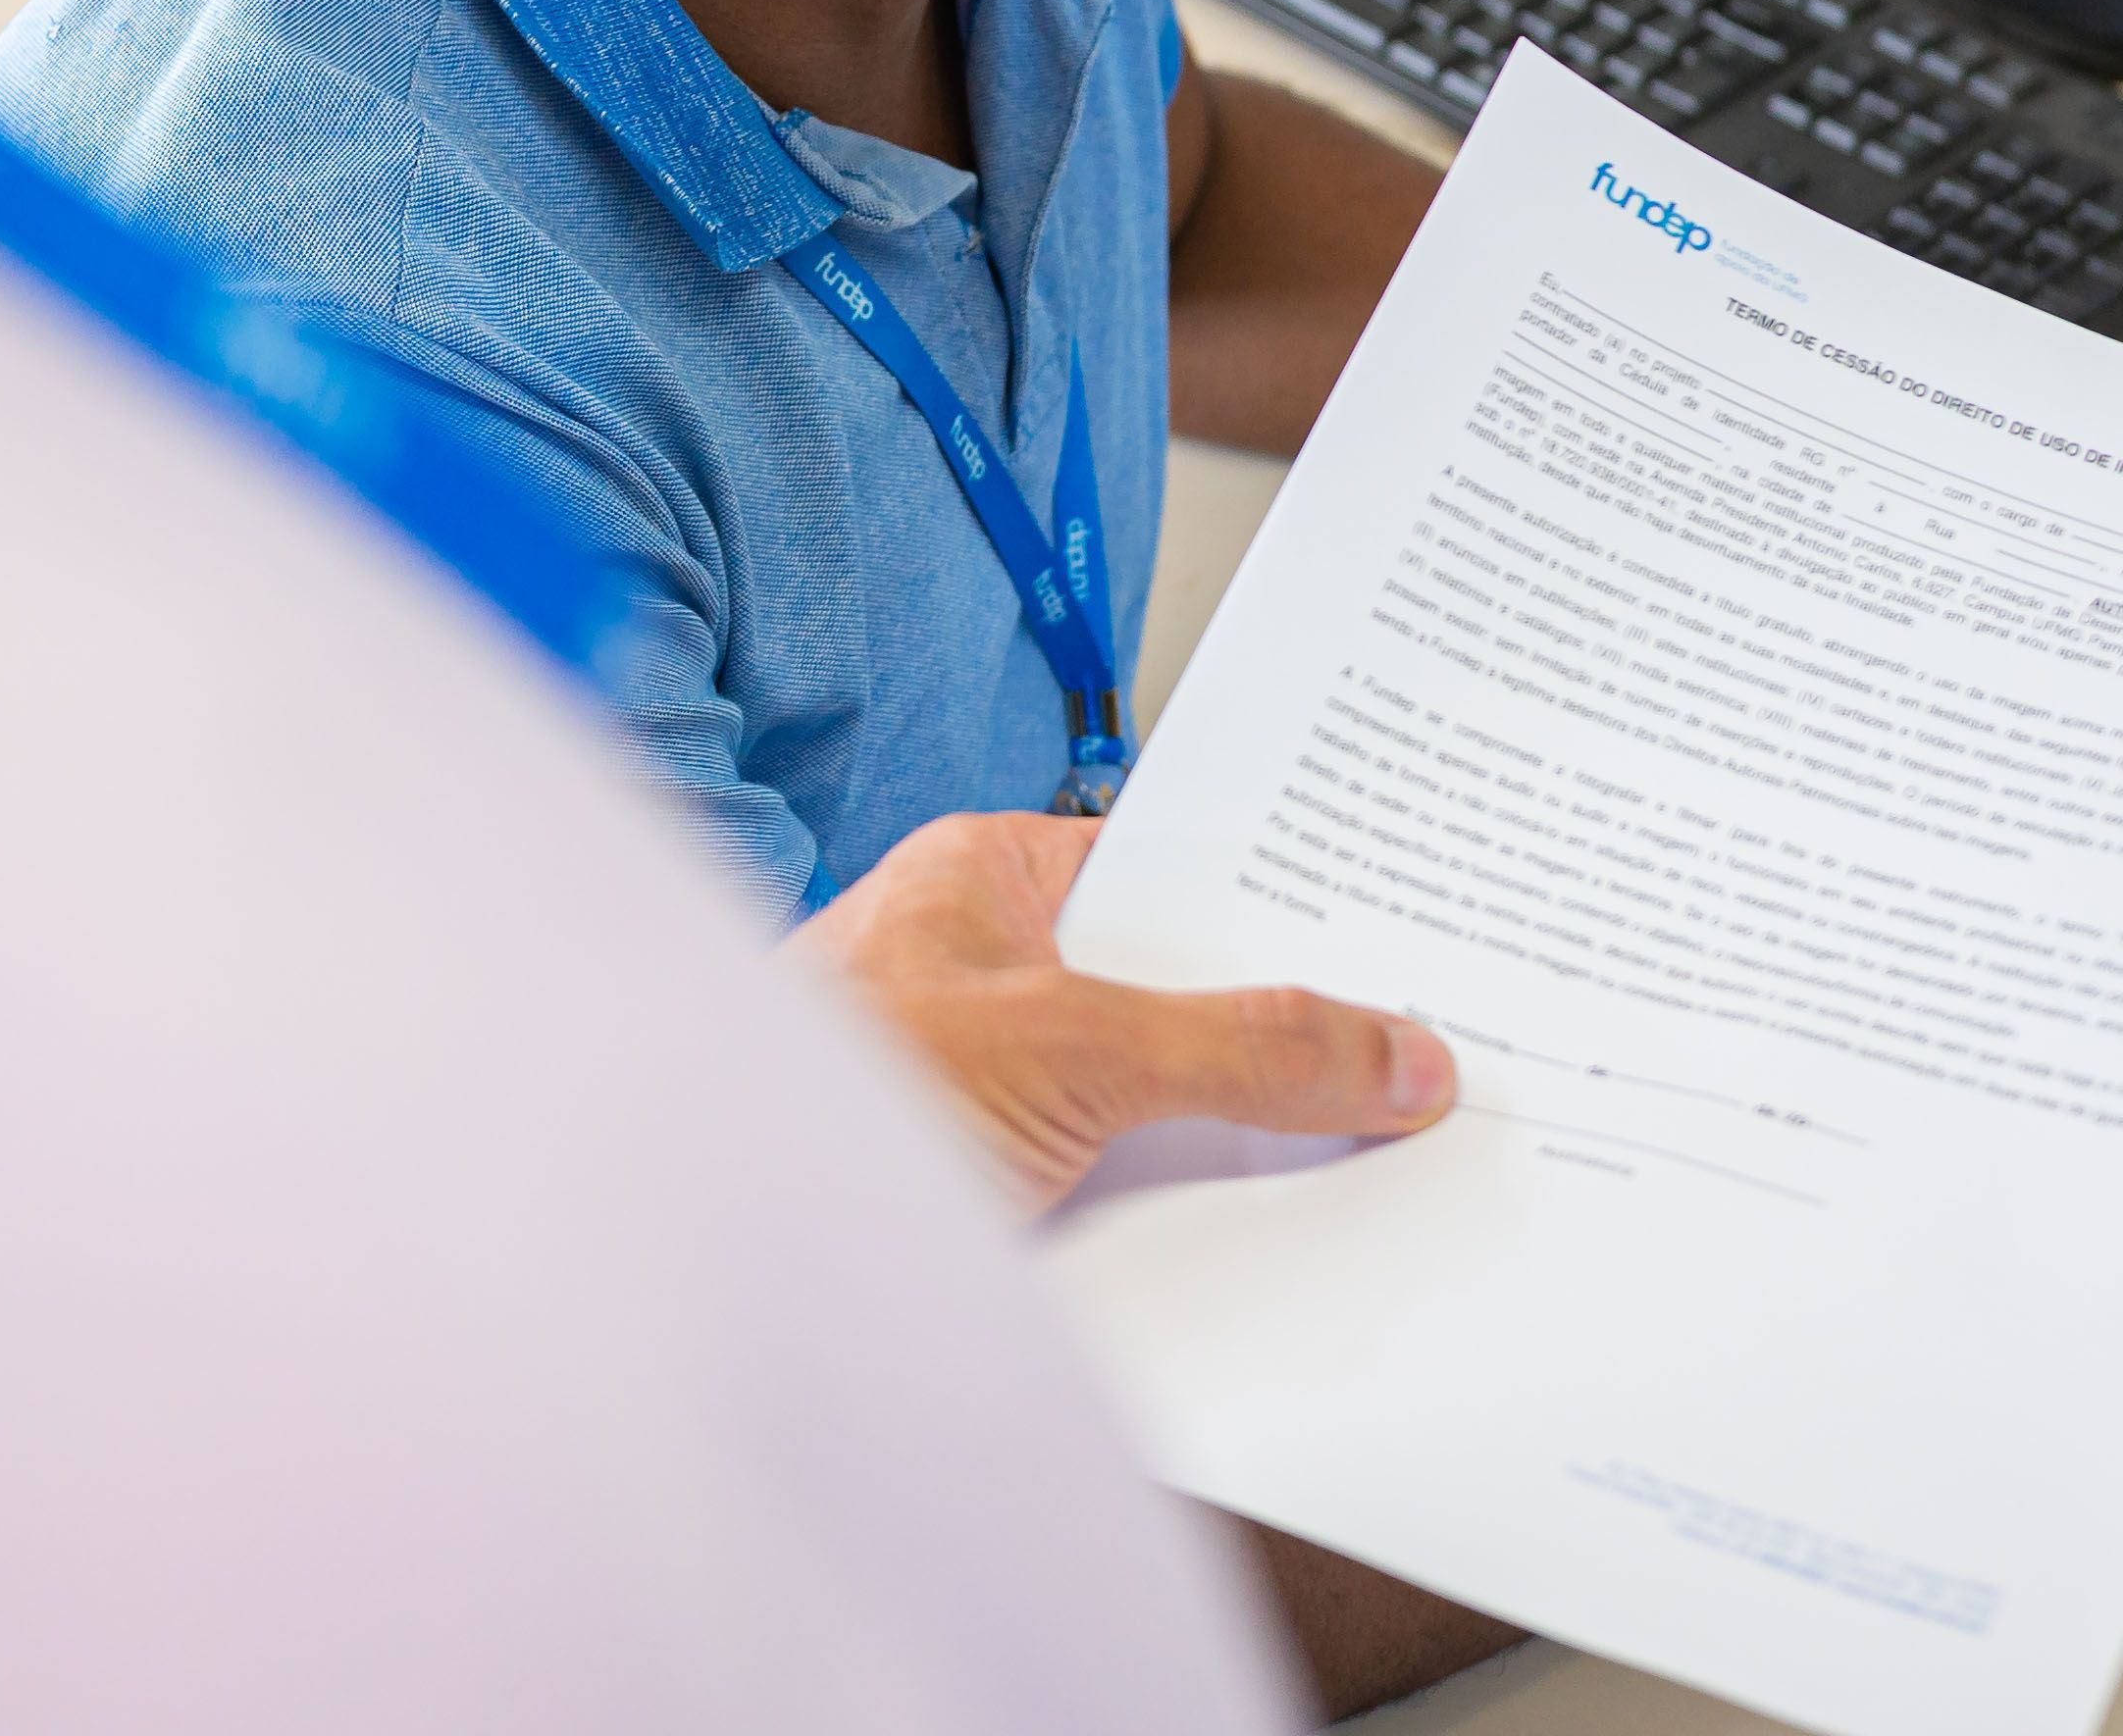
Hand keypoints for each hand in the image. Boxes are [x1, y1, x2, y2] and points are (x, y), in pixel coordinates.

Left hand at [785, 809, 1457, 1206]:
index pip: (1176, 868)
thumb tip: (1397, 1050)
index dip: (1290, 901)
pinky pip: (1119, 1196)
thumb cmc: (815, 1095)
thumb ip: (1241, 1045)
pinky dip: (1186, 1222)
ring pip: (1154, 1106)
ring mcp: (982, 1089)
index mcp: (989, 880)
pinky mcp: (983, 1195)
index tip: (1408, 935)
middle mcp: (985, 975)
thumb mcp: (1071, 1047)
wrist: (690, 1253)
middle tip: (1432, 1065)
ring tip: (1388, 1166)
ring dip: (1240, 1146)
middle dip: (1286, 1040)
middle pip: (1176, 996)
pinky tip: (1273, 1254)